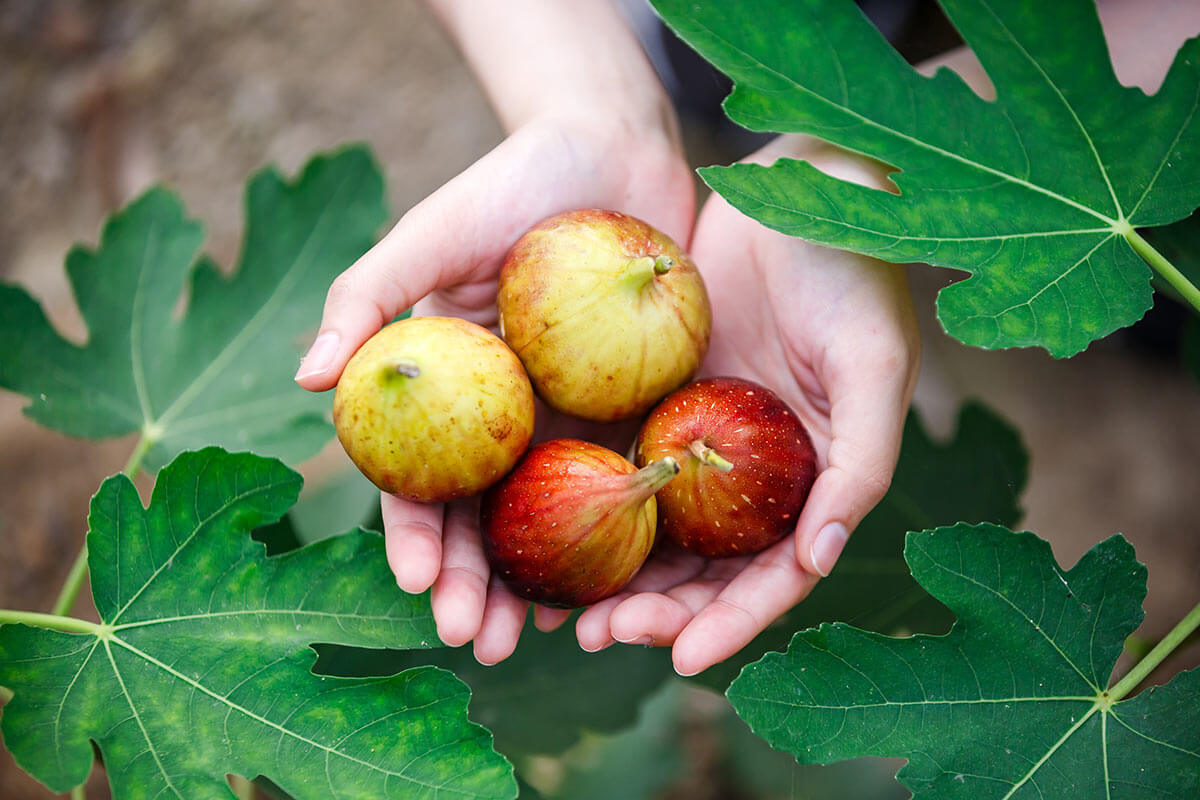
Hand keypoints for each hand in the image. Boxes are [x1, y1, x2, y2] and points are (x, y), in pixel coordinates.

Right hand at [295, 110, 695, 663]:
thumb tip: (305, 379)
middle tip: (479, 643)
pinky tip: (620, 585)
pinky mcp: (633, 411)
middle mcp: (503, 420)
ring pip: (549, 519)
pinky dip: (615, 536)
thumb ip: (367, 297)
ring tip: (540, 638)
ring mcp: (569, 422)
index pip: (418, 478)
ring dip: (539, 583)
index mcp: (447, 391)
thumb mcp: (432, 232)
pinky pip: (623, 482)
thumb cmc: (512, 184)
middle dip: (473, 586)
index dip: (413, 534)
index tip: (415, 582)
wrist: (614, 153)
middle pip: (482, 520)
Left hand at [573, 138, 920, 675]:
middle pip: (701, 565)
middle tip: (599, 636)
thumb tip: (821, 560)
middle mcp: (750, 472)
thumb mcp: (872, 364)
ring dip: (610, 572)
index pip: (771, 573)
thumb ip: (858, 464)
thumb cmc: (855, 275)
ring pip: (649, 526)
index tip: (683, 662)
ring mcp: (697, 436)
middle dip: (657, 611)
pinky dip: (581, 498)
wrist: (800, 192)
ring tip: (560, 610)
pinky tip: (539, 525)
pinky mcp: (650, 396)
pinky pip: (612, 458)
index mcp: (809, 479)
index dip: (732, 622)